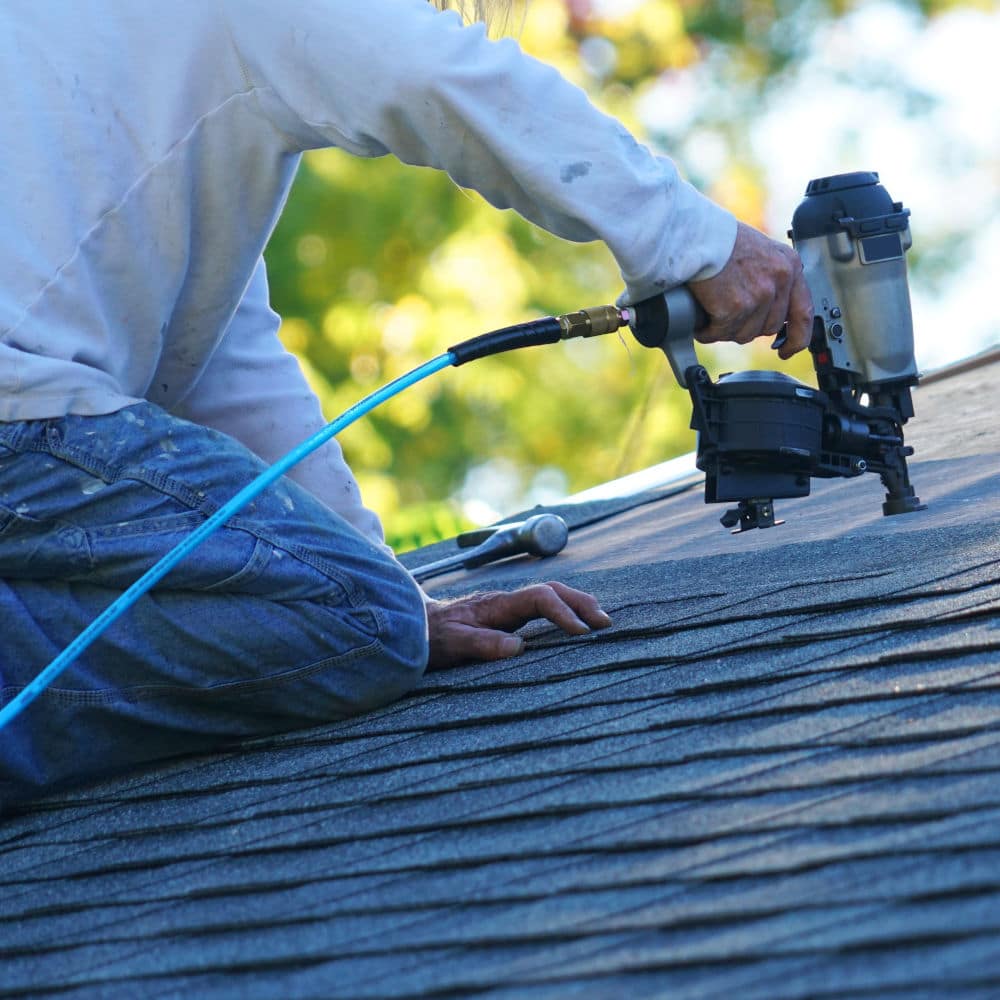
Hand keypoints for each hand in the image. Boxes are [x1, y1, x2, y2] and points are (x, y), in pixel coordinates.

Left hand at [425, 581, 611, 669]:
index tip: (581, 632)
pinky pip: (543, 607)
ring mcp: (508, 606)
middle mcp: (506, 601)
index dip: (562, 611)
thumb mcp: (453, 645)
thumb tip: (518, 647)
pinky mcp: (508, 615)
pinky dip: (565, 611)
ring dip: (577, 604)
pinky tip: (577, 624)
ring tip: (601, 621)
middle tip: (605, 623)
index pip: (539, 598)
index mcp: (496, 605)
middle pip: (552, 590)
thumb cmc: (432, 637)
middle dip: (580, 603)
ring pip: (550, 595)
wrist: (415, 626)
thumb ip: (483, 644)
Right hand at [689, 221, 813, 358]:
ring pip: (744, 334)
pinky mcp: (735, 307)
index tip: (787, 350)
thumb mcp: (760, 252)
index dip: (797, 338)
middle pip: (768, 328)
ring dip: (725, 330)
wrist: (696, 235)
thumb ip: (770, 278)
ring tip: (711, 313)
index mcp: (789, 265)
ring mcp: (758, 295)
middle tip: (728, 318)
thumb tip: (767, 312)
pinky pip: (721, 333)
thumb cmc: (720, 240)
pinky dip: (707, 331)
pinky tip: (700, 320)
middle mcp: (779, 280)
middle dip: (747, 328)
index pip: (803, 312)